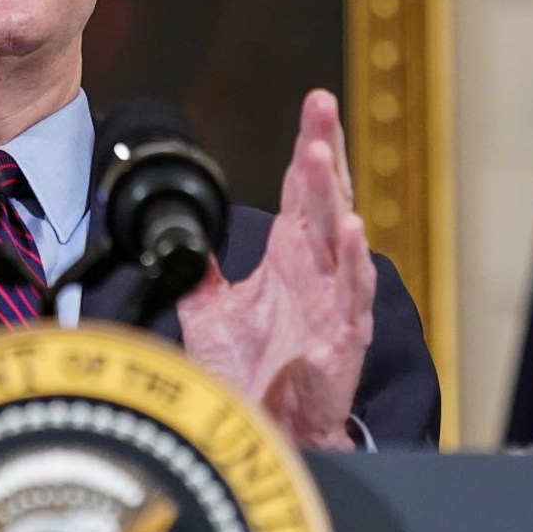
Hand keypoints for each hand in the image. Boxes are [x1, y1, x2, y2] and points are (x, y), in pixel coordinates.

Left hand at [176, 90, 374, 449]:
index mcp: (290, 256)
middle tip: (322, 107)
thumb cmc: (246, 372)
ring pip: (339, 238)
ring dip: (331, 196)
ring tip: (322, 157)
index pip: (301, 189)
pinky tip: (349, 230)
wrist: (258, 428)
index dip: (309, 145)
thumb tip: (180, 235)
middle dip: (324, 151)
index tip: (315, 103)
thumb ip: (199, 269)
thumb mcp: (208, 310)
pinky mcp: (341, 339)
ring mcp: (334, 302)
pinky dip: (351, 263)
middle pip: (324, 198)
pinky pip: (352, 295)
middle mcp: (315, 271)